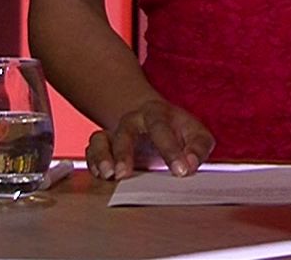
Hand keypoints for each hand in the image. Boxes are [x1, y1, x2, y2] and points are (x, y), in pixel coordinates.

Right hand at [86, 98, 214, 180]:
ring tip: (108, 175)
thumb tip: (191, 164)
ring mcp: (116, 132)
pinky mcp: (104, 145)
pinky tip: (100, 175)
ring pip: (102, 139)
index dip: (170, 150)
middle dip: (124, 152)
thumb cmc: (178, 131)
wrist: (151, 119)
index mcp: (158, 114)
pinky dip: (93, 162)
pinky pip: (92, 150)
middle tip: (125, 174)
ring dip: (102, 157)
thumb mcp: (196, 134)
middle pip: (125, 131)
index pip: (161, 129)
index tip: (180, 171)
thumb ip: (198, 148)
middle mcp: (133, 120)